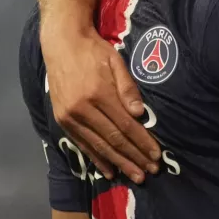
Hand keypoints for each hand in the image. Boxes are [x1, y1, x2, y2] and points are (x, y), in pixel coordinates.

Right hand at [41, 23, 161, 182]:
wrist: (61, 43)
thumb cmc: (93, 50)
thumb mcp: (115, 62)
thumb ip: (127, 87)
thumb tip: (140, 114)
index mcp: (98, 93)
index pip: (125, 125)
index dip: (142, 142)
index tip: (156, 155)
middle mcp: (82, 109)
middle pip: (113, 139)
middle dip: (134, 157)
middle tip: (150, 171)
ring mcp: (69, 116)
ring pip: (98, 146)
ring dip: (119, 162)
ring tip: (135, 174)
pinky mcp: (61, 120)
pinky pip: (82, 144)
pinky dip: (97, 159)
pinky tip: (110, 170)